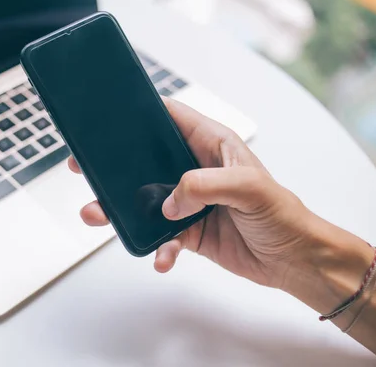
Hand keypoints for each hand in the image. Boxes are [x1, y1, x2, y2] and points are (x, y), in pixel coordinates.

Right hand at [68, 97, 318, 288]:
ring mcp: (189, 201)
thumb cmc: (282, 215)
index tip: (109, 116)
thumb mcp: (250, 188)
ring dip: (120, 210)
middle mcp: (195, 169)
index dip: (140, 113)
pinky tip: (161, 258)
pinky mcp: (188, 230)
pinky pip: (160, 235)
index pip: (170, 117)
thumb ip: (205, 185)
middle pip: (145, 159)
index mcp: (211, 145)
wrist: (292, 261)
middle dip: (114, 165)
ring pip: (144, 200)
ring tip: (98, 216)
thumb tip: (168, 201)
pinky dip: (156, 247)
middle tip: (83, 167)